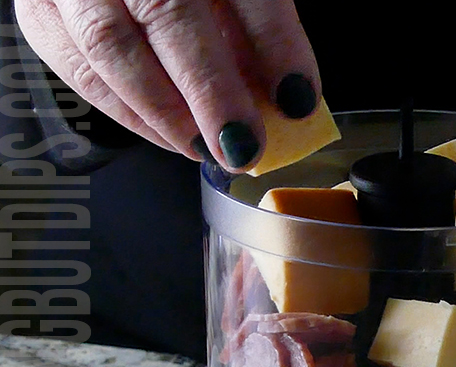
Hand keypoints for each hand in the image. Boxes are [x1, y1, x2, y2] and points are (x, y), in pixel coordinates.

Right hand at [15, 0, 320, 171]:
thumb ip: (257, 28)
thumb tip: (288, 95)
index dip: (274, 40)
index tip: (299, 97)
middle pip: (167, 11)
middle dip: (211, 90)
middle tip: (243, 144)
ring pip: (111, 45)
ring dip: (166, 112)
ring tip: (207, 149)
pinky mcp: (42, 12)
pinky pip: (79, 68)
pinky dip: (128, 113)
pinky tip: (169, 136)